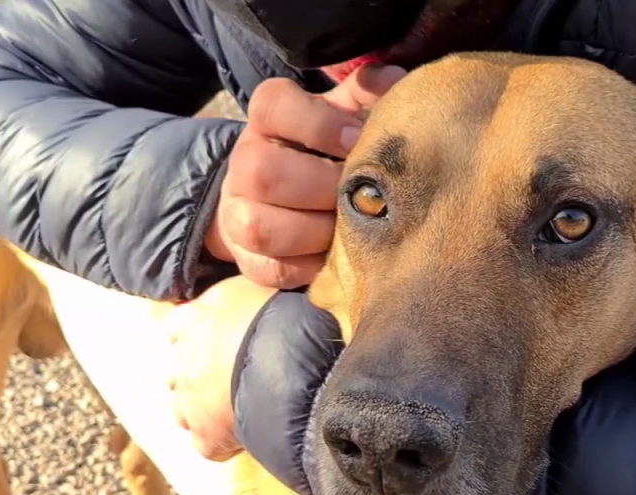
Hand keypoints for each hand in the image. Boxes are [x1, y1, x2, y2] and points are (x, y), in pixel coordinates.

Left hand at [165, 275, 277, 460]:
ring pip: (182, 411)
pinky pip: (209, 446)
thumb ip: (240, 294)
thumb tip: (245, 291)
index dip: (195, 336)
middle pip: (178, 372)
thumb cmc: (282, 315)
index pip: (175, 328)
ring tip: (233, 410)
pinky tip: (246, 436)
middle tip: (231, 378)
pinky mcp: (206, 437)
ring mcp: (190, 402)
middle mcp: (182, 360)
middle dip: (197, 376)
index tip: (215, 340)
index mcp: (192, 319)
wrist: (292, 361)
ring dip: (201, 410)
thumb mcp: (258, 284)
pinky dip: (224, 443)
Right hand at [205, 64, 406, 288]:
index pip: (273, 105)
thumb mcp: (344, 117)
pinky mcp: (247, 260)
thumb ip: (367, 97)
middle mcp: (243, 163)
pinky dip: (310, 266)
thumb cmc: (327, 154)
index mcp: (267, 120)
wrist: (285, 201)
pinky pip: (273, 270)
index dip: (318, 123)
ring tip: (348, 230)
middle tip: (358, 195)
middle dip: (321, 187)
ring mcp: (238, 214)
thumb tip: (397, 82)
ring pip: (262, 227)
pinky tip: (336, 257)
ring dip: (315, 232)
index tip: (356, 140)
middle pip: (263, 171)